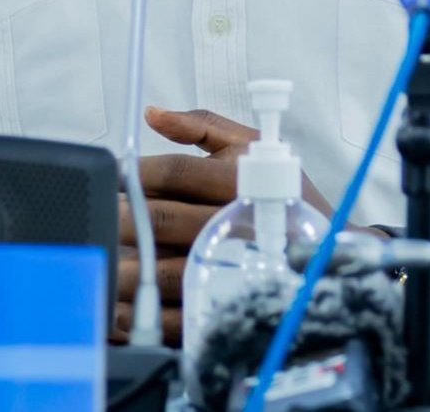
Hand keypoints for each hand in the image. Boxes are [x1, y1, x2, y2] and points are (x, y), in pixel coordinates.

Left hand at [111, 106, 349, 345]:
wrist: (332, 252)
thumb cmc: (285, 194)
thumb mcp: (253, 146)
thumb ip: (202, 126)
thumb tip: (152, 114)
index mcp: (239, 181)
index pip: (177, 172)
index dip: (137, 173)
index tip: (114, 175)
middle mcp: (234, 224)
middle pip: (164, 220)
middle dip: (122, 219)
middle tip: (97, 217)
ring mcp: (233, 269)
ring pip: (166, 269)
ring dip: (126, 267)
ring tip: (100, 259)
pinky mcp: (230, 305)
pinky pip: (182, 314)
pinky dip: (146, 316)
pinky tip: (120, 308)